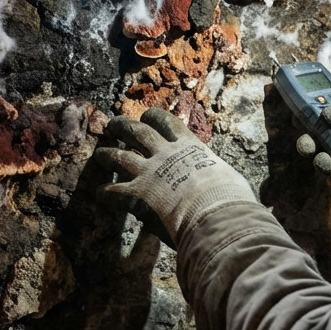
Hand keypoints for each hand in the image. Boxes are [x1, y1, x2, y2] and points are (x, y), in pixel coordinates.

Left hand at [93, 108, 257, 245]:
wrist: (214, 213)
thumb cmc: (229, 197)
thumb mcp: (228, 178)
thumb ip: (219, 177)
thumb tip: (231, 186)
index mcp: (188, 145)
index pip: (166, 123)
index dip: (154, 117)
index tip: (147, 115)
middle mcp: (163, 153)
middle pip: (137, 132)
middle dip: (123, 126)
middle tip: (114, 124)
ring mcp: (147, 172)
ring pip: (119, 156)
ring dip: (107, 154)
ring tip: (99, 154)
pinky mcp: (135, 194)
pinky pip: (113, 190)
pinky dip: (105, 192)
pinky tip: (100, 194)